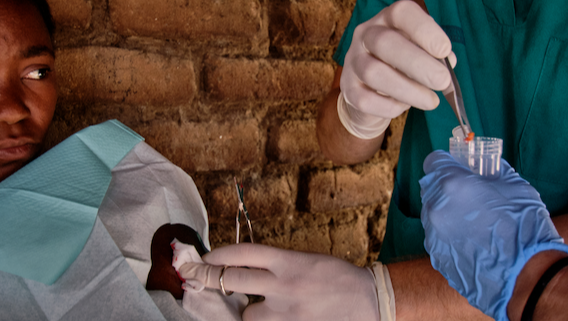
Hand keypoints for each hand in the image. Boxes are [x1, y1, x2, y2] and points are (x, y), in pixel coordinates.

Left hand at [177, 243, 379, 320]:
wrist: (369, 301)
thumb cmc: (336, 278)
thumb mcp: (305, 260)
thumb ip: (276, 264)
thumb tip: (243, 268)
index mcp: (288, 262)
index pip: (242, 253)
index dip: (218, 255)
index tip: (205, 258)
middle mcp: (283, 285)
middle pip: (232, 280)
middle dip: (211, 278)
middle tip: (198, 277)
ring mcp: (286, 312)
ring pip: (247, 315)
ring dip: (248, 312)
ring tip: (262, 309)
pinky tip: (272, 319)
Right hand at [339, 0, 454, 138]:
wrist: (371, 93)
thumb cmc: (402, 66)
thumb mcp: (421, 53)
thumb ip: (435, 55)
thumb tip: (448, 63)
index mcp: (387, 20)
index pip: (401, 13)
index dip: (423, 29)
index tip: (444, 50)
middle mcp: (365, 35)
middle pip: (385, 43)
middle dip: (418, 64)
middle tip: (442, 81)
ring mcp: (353, 61)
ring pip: (373, 72)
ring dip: (407, 89)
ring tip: (431, 101)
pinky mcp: (347, 88)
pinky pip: (365, 99)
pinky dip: (389, 106)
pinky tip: (404, 106)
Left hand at [419, 151, 567, 320]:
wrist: (527, 275)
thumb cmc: (525, 227)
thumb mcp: (515, 185)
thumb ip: (492, 170)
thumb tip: (484, 166)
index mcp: (451, 184)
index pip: (434, 161)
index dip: (449, 162)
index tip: (460, 168)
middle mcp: (435, 208)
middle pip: (432, 187)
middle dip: (448, 187)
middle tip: (472, 196)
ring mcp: (433, 235)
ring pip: (433, 213)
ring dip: (449, 212)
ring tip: (477, 224)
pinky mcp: (436, 257)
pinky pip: (438, 237)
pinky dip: (451, 236)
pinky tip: (474, 243)